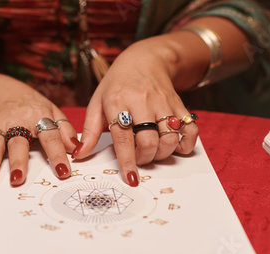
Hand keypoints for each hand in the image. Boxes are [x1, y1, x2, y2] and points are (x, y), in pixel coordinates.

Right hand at [0, 73, 80, 185]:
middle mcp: (17, 121)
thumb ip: (65, 129)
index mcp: (39, 117)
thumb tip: (78, 148)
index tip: (63, 172)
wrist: (0, 86)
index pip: (51, 138)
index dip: (58, 155)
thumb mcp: (52, 110)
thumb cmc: (31, 103)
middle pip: (18, 143)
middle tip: (18, 179)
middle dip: (18, 161)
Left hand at [72, 36, 198, 185]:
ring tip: (153, 152)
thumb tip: (79, 155)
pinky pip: (190, 129)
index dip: (127, 161)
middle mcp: (142, 100)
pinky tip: (176, 146)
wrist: (144, 60)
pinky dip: (186, 144)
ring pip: (169, 138)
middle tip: (139, 158)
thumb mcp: (97, 102)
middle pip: (149, 141)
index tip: (131, 178)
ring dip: (162, 153)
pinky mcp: (179, 104)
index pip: (123, 137)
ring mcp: (163, 102)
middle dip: (145, 158)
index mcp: (117, 100)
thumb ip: (89, 131)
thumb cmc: (117, 85)